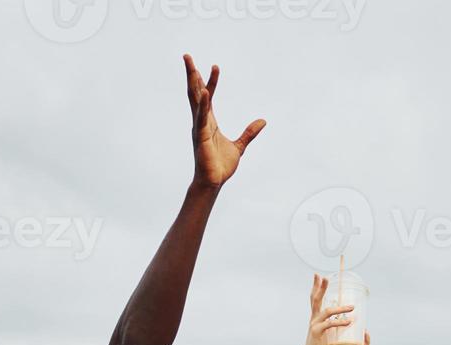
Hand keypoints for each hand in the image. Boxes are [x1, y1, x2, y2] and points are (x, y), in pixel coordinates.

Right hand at [185, 54, 264, 188]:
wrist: (214, 182)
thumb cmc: (220, 166)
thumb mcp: (240, 146)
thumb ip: (249, 133)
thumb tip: (263, 121)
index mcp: (209, 122)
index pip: (208, 96)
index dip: (210, 80)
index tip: (214, 66)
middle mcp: (201, 121)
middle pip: (195, 92)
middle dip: (192, 74)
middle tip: (187, 56)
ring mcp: (199, 127)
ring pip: (195, 100)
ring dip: (193, 82)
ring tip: (191, 66)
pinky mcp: (201, 136)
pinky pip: (202, 117)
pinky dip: (204, 104)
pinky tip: (205, 92)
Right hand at [304, 274, 353, 344]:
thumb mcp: (328, 333)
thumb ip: (335, 325)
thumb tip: (348, 320)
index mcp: (315, 317)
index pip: (314, 299)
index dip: (316, 287)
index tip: (318, 276)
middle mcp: (313, 318)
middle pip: (316, 299)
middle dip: (320, 287)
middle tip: (324, 277)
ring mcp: (314, 324)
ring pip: (327, 312)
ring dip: (341, 308)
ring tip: (352, 307)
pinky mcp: (317, 332)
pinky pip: (330, 324)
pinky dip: (340, 322)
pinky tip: (349, 321)